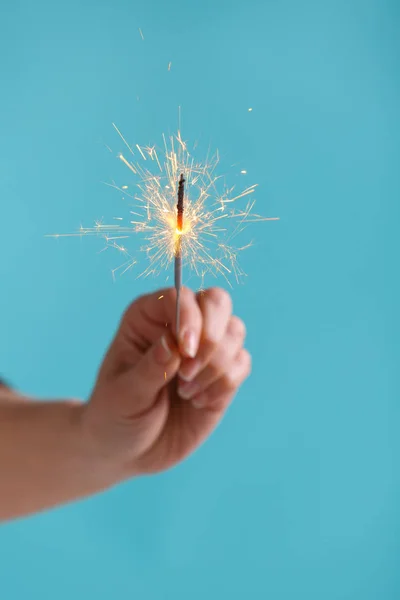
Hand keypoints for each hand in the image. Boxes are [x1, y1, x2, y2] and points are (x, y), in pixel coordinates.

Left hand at [81, 287, 250, 478]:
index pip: (179, 296)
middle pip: (217, 301)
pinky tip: (197, 401)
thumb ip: (150, 367)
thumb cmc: (115, 415)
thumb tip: (174, 342)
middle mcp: (179, 324)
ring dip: (216, 365)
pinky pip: (242, 363)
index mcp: (147, 317)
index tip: (186, 349)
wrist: (128, 451)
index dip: (189, 317)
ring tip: (185, 391)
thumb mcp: (124, 394)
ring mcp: (205, 348)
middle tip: (189, 370)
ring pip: (235, 331)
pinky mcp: (223, 374)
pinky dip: (225, 384)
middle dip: (213, 335)